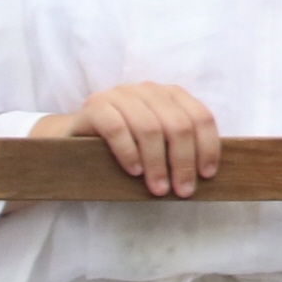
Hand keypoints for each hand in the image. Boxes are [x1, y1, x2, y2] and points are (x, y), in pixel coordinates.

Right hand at [33, 82, 221, 198]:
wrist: (73, 139)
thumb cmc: (124, 145)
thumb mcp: (156, 143)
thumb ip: (178, 147)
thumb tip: (207, 173)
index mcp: (170, 95)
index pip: (200, 117)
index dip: (208, 146)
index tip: (207, 175)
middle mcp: (148, 90)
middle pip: (178, 125)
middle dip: (183, 161)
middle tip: (183, 190)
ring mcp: (120, 95)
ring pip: (150, 128)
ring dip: (157, 163)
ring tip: (159, 188)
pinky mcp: (95, 106)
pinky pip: (117, 128)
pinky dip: (129, 152)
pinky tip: (134, 172)